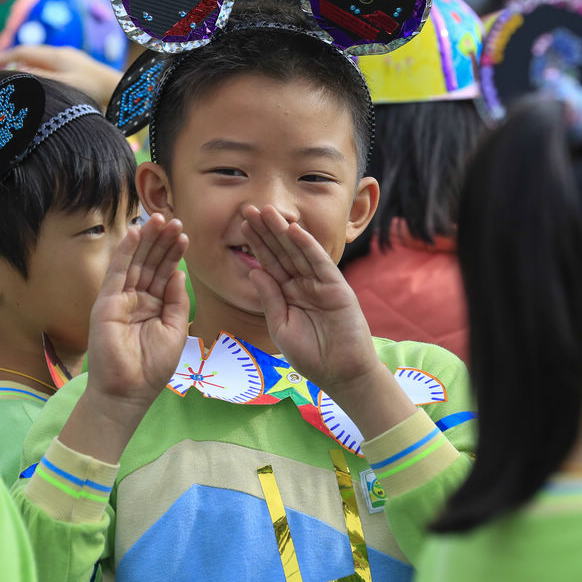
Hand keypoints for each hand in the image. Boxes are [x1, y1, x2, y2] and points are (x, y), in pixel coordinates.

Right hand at [0, 44, 123, 107]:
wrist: (119, 88)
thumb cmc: (94, 89)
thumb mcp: (65, 86)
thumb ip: (41, 79)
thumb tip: (18, 72)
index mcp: (56, 56)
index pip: (23, 52)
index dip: (3, 57)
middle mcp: (61, 53)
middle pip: (29, 54)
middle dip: (10, 60)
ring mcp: (69, 59)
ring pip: (39, 60)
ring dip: (23, 66)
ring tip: (9, 77)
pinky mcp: (75, 66)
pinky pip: (49, 66)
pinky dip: (36, 71)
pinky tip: (34, 81)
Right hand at [88, 213, 189, 402]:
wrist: (128, 391)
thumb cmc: (152, 367)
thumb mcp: (175, 330)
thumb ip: (176, 301)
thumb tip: (178, 272)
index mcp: (153, 306)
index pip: (164, 273)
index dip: (173, 254)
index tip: (184, 235)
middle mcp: (136, 299)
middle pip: (151, 263)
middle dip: (162, 241)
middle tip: (175, 219)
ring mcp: (120, 299)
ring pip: (135, 262)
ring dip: (147, 240)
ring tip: (160, 219)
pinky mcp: (106, 302)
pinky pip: (117, 272)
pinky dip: (125, 251)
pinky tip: (135, 232)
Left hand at [240, 205, 414, 439]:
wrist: (340, 374)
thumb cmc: (311, 356)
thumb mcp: (280, 326)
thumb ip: (269, 298)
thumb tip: (254, 271)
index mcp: (288, 293)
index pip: (270, 263)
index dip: (256, 244)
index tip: (241, 225)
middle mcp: (303, 284)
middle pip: (281, 252)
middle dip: (265, 231)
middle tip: (249, 208)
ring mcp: (320, 284)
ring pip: (298, 252)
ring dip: (283, 231)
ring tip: (267, 211)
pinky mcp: (337, 287)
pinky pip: (319, 263)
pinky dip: (307, 246)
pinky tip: (293, 230)